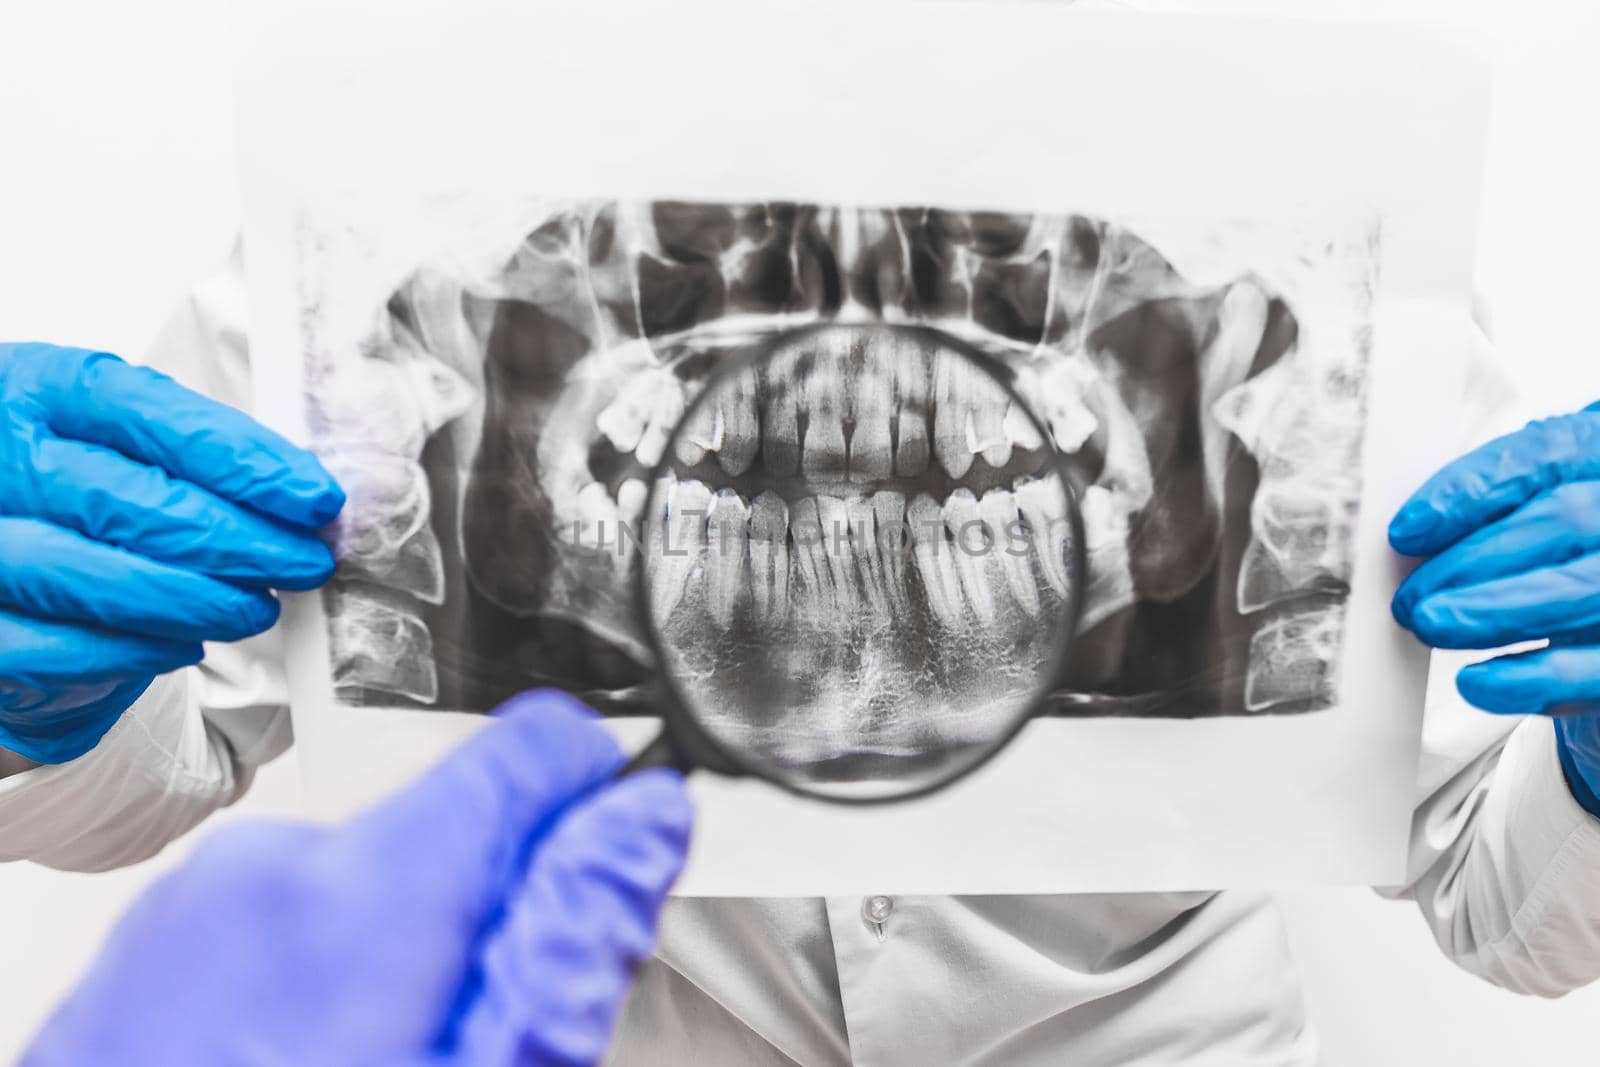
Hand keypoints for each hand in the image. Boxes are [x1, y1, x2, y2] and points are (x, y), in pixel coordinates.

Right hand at [0, 342, 342, 762]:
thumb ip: (193, 457)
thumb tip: (299, 498)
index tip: (316, 498)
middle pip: (132, 499)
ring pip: (98, 573)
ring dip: (200, 598)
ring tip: (260, 607)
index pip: (151, 413)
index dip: (243, 459)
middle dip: (240, 538)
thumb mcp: (117, 443)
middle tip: (306, 562)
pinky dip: (139, 647)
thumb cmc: (71, 496)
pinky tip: (189, 643)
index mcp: (41, 389)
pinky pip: (64, 644)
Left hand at [21, 689, 691, 1066]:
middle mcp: (270, 867)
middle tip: (473, 1029)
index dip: (598, 799)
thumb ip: (572, 937)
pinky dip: (315, 969)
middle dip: (488, 908)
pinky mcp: (149, 941)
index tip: (607, 858)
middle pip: (451, 825)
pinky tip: (297, 1056)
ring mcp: (193, 901)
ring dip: (399, 943)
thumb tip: (643, 825)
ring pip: (366, 873)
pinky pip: (279, 913)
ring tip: (374, 1053)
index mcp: (368, 893)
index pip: (537, 747)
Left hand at [1390, 407, 1599, 811]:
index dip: (1471, 490)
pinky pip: (1594, 669)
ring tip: (1430, 625)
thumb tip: (1413, 535)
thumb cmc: (1563, 555)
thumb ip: (1493, 510)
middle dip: (1473, 558)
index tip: (1408, 529)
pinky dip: (1532, 678)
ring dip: (1492, 611)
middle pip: (1566, 519)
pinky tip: (1477, 682)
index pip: (1546, 456)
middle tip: (1410, 596)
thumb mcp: (1534, 514)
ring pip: (1581, 588)